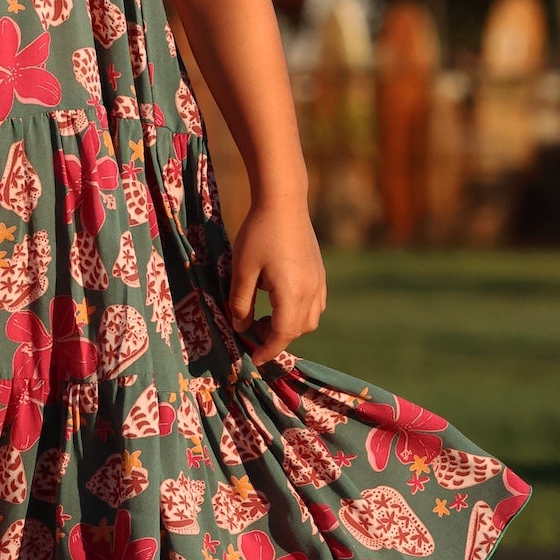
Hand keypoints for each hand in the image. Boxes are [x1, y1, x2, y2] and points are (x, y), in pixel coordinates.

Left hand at [226, 198, 326, 367]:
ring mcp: (319, 280)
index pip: (283, 334)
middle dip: (277, 338)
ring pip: (310, 318)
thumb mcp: (242, 270)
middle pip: (299, 329)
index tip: (253, 358)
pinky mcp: (320, 271)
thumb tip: (240, 328)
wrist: (283, 201)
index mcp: (292, 293)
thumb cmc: (258, 233)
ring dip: (290, 325)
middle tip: (252, 331)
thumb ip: (240, 303)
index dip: (268, 350)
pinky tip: (280, 300)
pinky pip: (316, 303)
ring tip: (265, 316)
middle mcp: (312, 290)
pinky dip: (300, 311)